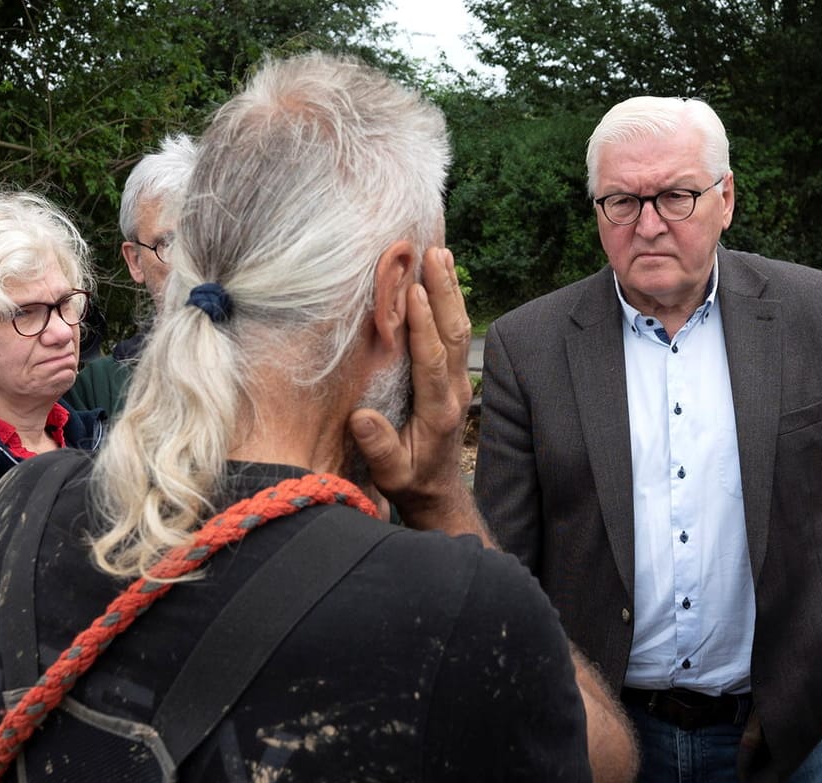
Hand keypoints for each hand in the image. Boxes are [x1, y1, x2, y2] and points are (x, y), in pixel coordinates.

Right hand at [349, 246, 479, 533]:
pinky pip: (456, 334)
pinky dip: (450, 302)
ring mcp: (459, 381)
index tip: (413, 292)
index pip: (432, 360)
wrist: (436, 491)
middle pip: (454, 334)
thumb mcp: (391, 474)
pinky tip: (442, 278)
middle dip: (444, 292)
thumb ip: (379, 447)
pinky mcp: (456, 377)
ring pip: (459, 328)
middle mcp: (455, 391)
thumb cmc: (409, 480)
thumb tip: (362, 418)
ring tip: (441, 253)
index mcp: (438, 411)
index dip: (424, 326)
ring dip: (450, 290)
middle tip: (435, 254)